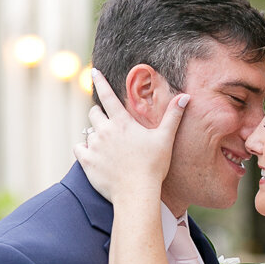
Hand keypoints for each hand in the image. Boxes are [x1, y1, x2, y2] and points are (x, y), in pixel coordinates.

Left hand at [75, 69, 189, 205]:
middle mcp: (105, 130)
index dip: (100, 81)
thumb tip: (185, 96)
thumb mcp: (165, 139)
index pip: (108, 95)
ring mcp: (94, 146)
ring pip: (88, 132)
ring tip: (107, 148)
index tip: (93, 71)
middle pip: (93, 113)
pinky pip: (78, 148)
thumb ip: (173, 116)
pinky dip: (83, 150)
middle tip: (109, 125)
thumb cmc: (153, 166)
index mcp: (122, 122)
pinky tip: (93, 155)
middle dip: (99, 115)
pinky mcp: (86, 161)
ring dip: (95, 136)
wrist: (136, 192)